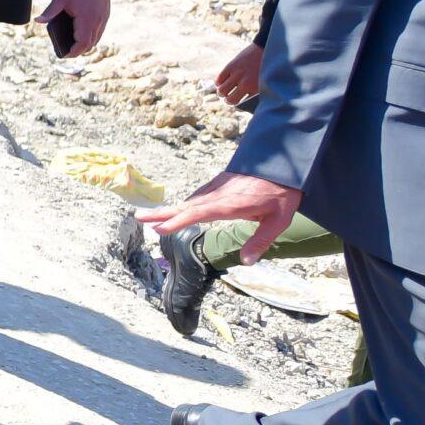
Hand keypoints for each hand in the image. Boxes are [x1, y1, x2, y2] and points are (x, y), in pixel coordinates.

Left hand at [36, 0, 111, 57]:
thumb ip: (50, 12)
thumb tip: (37, 21)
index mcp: (87, 19)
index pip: (83, 43)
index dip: (75, 52)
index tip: (65, 54)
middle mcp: (97, 21)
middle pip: (90, 44)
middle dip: (79, 50)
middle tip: (66, 52)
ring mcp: (103, 19)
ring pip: (96, 39)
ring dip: (86, 44)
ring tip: (72, 46)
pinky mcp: (105, 15)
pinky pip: (99, 32)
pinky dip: (91, 37)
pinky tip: (81, 35)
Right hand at [137, 169, 300, 263]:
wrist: (286, 162)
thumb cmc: (284, 192)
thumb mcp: (279, 221)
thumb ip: (261, 241)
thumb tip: (247, 262)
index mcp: (228, 204)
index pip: (196, 214)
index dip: (176, 221)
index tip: (158, 228)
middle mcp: (218, 194)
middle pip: (185, 205)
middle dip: (161, 213)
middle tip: (139, 217)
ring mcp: (218, 186)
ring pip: (190, 200)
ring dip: (171, 208)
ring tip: (153, 216)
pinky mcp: (221, 182)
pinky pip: (198, 195)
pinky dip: (186, 203)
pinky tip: (183, 207)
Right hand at [214, 41, 263, 104]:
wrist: (266, 49)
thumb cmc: (268, 68)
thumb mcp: (264, 82)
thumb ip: (255, 92)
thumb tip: (245, 101)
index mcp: (254, 89)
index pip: (239, 104)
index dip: (236, 105)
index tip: (237, 103)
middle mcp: (244, 83)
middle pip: (229, 99)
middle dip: (228, 100)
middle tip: (229, 98)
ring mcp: (236, 74)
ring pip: (221, 90)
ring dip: (222, 93)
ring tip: (225, 91)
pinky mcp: (231, 66)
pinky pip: (219, 79)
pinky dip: (219, 83)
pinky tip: (223, 82)